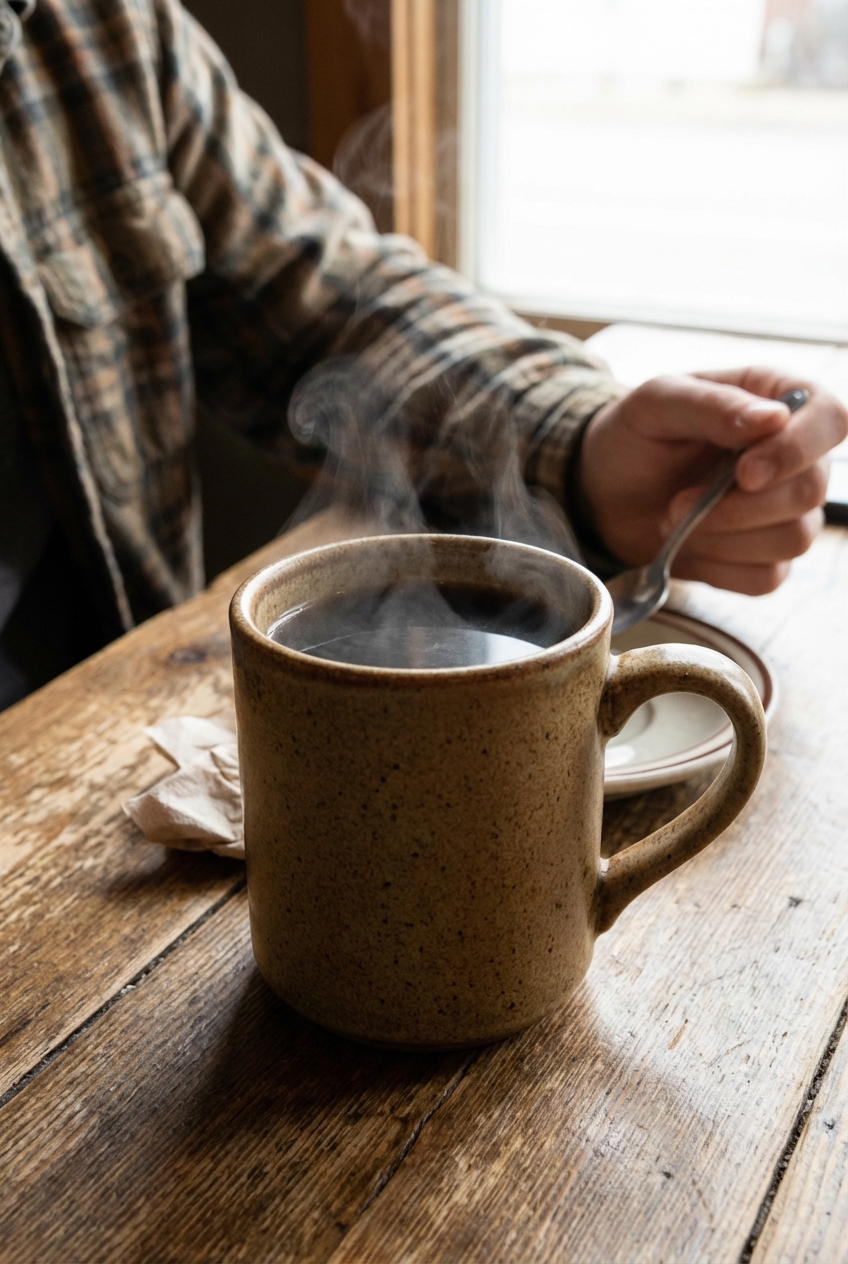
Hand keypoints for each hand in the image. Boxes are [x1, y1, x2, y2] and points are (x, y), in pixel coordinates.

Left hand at [578, 367, 847, 593]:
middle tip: (675, 504)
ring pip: (794, 539)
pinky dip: (720, 569)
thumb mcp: (657, 404)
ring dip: (724, 538)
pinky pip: (767, 577)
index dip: (796, 451)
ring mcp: (786, 509)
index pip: (831, 419)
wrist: (604, 492)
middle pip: (811, 490)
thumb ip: (713, 405)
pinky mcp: (765, 556)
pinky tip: (689, 545)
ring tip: (674, 520)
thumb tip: (773, 419)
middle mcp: (795, 455)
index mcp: (779, 399)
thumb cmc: (634, 436)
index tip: (744, 474)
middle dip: (737, 507)